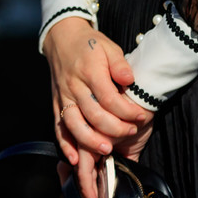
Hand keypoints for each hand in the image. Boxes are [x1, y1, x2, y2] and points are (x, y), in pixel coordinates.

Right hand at [43, 17, 148, 169]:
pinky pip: (59, 127)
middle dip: (114, 128)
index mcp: (89, 71)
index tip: (140, 116)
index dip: (126, 110)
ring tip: (107, 150)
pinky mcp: (56, 104)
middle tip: (131, 132)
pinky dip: (65, 145)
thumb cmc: (90, 44)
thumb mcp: (109, 47)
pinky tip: (75, 158)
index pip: (108, 97)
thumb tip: (129, 79)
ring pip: (74, 125)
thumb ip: (119, 64)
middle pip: (93, 114)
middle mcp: (74, 86)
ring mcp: (63, 97)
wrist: (62, 38)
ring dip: (90, 141)